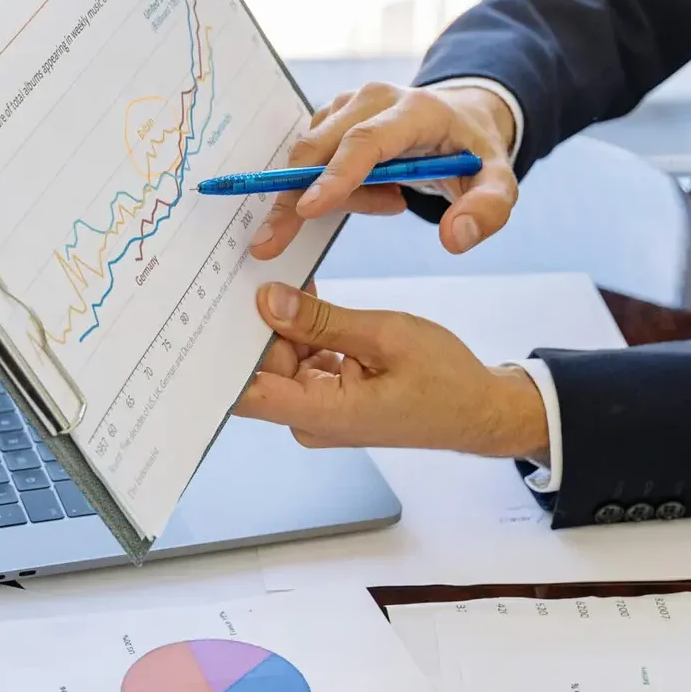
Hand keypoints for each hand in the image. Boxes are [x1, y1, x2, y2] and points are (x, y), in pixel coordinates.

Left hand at [234, 282, 548, 458]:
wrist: (478, 410)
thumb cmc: (445, 379)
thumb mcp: (385, 335)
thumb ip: (323, 320)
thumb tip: (269, 300)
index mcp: (323, 413)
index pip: (246, 394)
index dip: (222, 355)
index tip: (211, 313)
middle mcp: (311, 419)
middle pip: (260, 368)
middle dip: (258, 323)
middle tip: (256, 272)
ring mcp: (318, 410)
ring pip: (280, 360)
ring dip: (284, 324)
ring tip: (287, 280)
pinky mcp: (328, 398)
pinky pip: (301, 361)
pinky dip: (304, 333)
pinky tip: (309, 301)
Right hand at [248, 82, 517, 257]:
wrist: (460, 119)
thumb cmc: (473, 154)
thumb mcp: (498, 183)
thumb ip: (487, 210)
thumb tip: (453, 238)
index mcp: (415, 110)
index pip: (366, 142)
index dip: (334, 176)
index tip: (305, 210)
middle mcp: (373, 98)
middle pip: (320, 149)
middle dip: (292, 197)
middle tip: (271, 243)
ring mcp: (347, 104)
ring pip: (312, 157)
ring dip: (335, 195)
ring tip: (390, 202)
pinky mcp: (332, 115)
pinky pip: (313, 159)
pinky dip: (331, 187)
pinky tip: (375, 192)